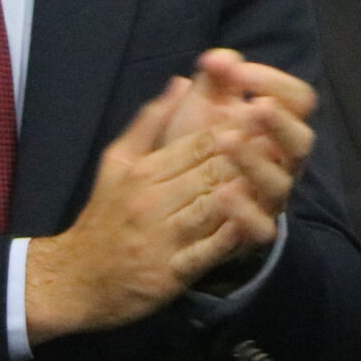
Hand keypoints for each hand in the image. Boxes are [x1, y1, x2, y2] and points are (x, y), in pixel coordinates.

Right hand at [25, 79, 284, 341]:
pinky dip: (230, 238)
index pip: (198, 143)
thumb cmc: (104, 216)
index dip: (236, 128)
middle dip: (250, 154)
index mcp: (144, 172)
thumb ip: (150, 122)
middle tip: (286, 138)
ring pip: (212, 206)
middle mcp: (152, 201)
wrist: (74, 280)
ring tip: (279, 172)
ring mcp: (162, 238)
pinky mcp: (170, 273)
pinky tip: (256, 223)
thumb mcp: (117, 163)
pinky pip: (206, 252)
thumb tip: (181, 81)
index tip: (268, 113)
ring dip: (247, 190)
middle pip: (210, 171)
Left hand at [161, 49, 316, 221]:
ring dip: (255, 162)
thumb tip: (218, 58)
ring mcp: (268, 198)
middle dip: (279, 123)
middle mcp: (281, 162)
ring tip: (226, 142)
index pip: (298, 99)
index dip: (273, 81)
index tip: (234, 71)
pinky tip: (222, 193)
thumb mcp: (201, 109)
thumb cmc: (194, 148)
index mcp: (278, 127)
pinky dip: (244, 212)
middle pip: (302, 140)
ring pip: (280, 183)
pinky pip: (261, 228)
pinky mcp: (251, 232)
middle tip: (254, 108)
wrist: (171, 206)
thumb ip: (213, 80)